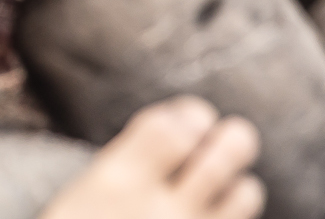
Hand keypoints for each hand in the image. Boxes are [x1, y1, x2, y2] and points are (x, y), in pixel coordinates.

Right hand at [41, 97, 264, 218]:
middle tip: (234, 135)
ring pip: (243, 193)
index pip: (170, 128)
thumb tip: (184, 125)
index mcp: (113, 182)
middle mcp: (157, 209)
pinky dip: (236, 213)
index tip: (192, 117)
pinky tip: (227, 210)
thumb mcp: (82, 197)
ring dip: (240, 183)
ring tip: (231, 185)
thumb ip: (129, 165)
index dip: (188, 116)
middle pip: (219, 157)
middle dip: (233, 140)